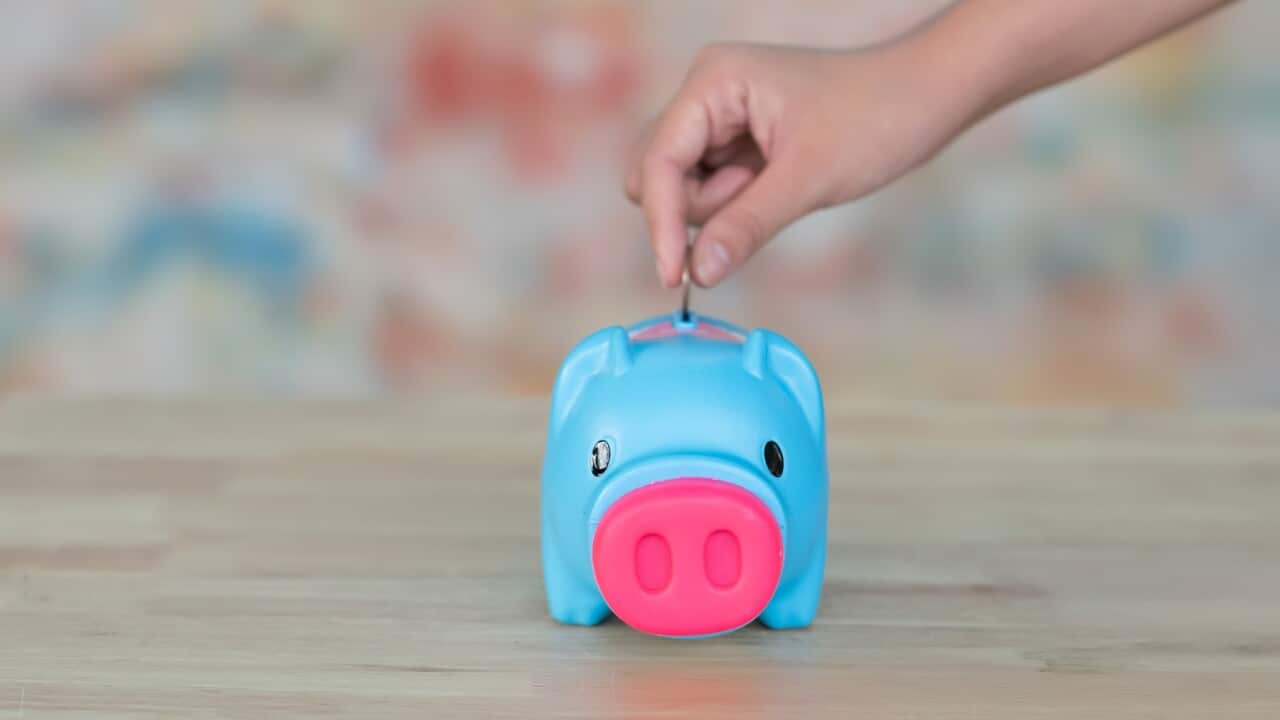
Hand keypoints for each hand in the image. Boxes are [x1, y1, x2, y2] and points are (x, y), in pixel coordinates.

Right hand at [625, 41, 976, 287]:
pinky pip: (710, 188)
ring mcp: (719, 116)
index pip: (658, 162)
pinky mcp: (735, 139)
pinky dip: (734, 204)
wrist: (927, 96)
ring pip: (681, 187)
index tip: (675, 277)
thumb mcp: (807, 180)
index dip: (662, 222)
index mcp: (713, 82)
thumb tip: (697, 274)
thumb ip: (745, 226)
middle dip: (699, 208)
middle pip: (658, 175)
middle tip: (759, 196)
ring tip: (778, 185)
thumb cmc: (877, 117)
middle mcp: (705, 93)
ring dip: (721, 207)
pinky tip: (774, 188)